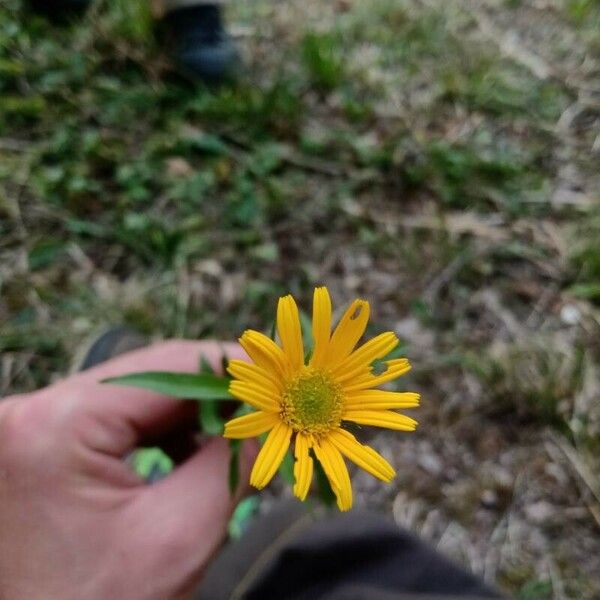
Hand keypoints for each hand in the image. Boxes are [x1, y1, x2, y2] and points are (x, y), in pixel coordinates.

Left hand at [0, 340, 255, 599]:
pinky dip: (160, 429)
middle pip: (151, 377)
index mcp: (57, 424)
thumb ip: (233, 459)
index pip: (168, 368)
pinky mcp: (40, 441)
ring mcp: (31, 424)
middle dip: (215, 394)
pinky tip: (190, 452)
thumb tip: (268, 412)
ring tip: (233, 437)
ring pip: (137, 395)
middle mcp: (31, 409)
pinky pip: (115, 417)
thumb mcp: (181, 535)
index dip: (234, 368)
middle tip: (266, 408)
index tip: (281, 376)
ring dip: (191, 413)